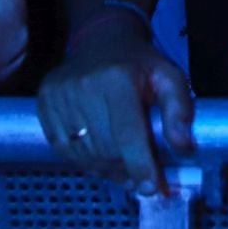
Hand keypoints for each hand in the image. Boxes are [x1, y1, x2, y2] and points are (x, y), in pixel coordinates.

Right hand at [37, 34, 194, 195]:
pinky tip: (102, 154)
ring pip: (86, 155)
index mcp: (116, 78)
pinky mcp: (44, 106)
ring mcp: (59, 97)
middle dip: (128, 168)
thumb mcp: (169, 77)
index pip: (126, 134)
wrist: (100, 42)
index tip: (152, 186)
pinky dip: (87, 160)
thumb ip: (180, 109)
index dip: (140, 165)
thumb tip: (183, 147)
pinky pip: (66, 150)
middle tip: (143, 174)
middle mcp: (82, 87)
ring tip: (124, 162)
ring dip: (108, 168)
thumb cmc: (138, 64)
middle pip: (106, 149)